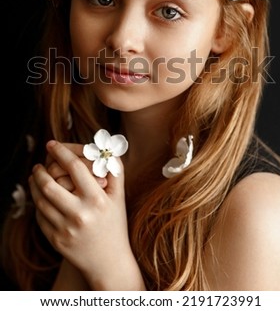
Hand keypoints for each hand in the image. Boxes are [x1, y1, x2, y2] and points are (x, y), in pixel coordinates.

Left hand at [29, 140, 143, 289]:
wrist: (109, 261)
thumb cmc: (115, 223)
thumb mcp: (119, 197)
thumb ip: (114, 170)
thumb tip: (103, 148)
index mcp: (97, 199)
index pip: (74, 167)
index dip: (61, 151)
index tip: (52, 144)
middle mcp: (81, 214)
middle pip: (50, 183)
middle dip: (41, 169)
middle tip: (40, 163)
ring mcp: (66, 229)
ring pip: (41, 200)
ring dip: (35, 184)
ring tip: (36, 176)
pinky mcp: (56, 240)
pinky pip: (40, 216)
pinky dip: (38, 203)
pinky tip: (40, 197)